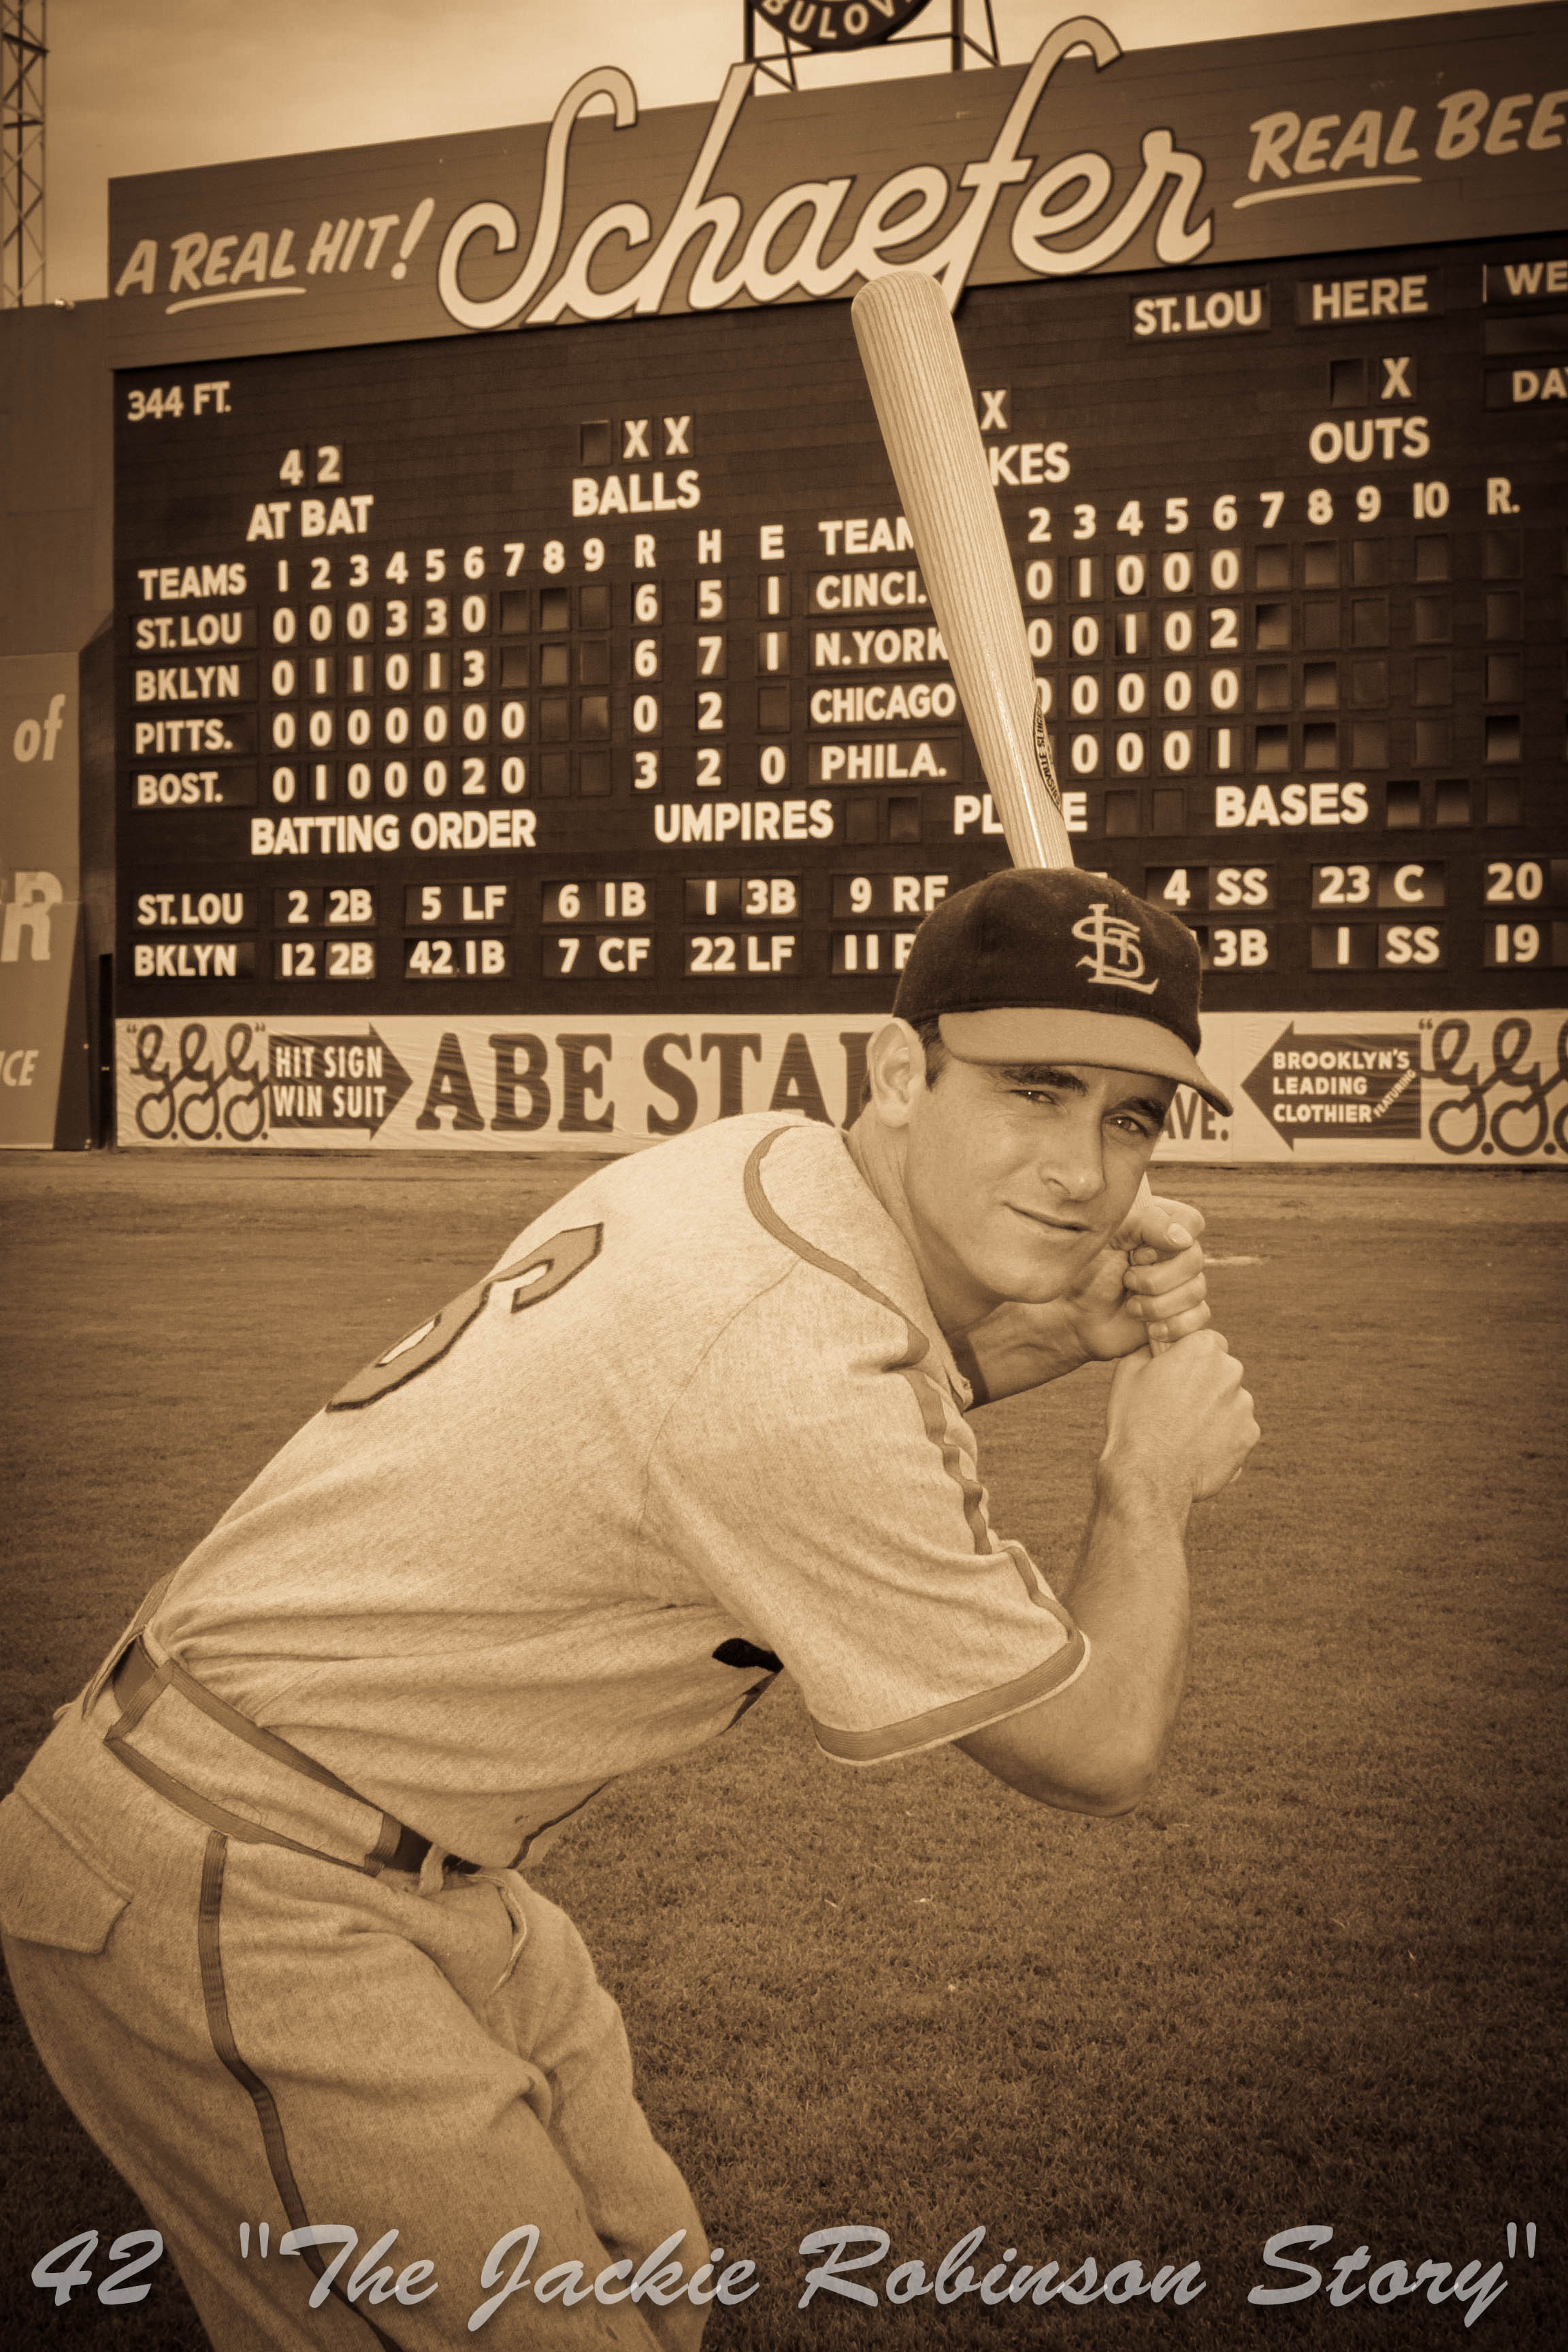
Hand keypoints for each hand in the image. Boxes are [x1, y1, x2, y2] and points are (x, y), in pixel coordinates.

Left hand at [1061, 1190, 1210, 1361]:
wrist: (1074, 1316)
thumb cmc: (1086, 1270)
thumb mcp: (1109, 1236)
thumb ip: (1147, 1223)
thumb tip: (1184, 1239)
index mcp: (1158, 1225)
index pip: (1191, 1221)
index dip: (1168, 1240)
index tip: (1136, 1254)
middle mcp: (1174, 1253)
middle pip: (1195, 1260)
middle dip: (1156, 1279)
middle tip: (1127, 1281)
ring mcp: (1181, 1284)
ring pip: (1197, 1291)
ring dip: (1159, 1305)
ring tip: (1131, 1307)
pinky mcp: (1182, 1313)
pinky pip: (1200, 1317)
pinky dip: (1175, 1325)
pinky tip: (1150, 1328)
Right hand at [1101, 1327, 1259, 1507]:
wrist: (1149, 1475)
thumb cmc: (1134, 1420)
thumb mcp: (1129, 1371)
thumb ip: (1150, 1349)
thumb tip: (1156, 1345)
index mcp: (1203, 1348)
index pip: (1208, 1342)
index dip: (1191, 1358)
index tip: (1177, 1374)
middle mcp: (1231, 1371)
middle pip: (1223, 1371)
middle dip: (1205, 1384)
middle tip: (1176, 1406)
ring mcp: (1244, 1405)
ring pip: (1230, 1402)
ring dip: (1214, 1411)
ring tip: (1184, 1433)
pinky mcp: (1249, 1435)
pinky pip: (1236, 1430)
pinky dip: (1221, 1437)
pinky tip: (1196, 1449)